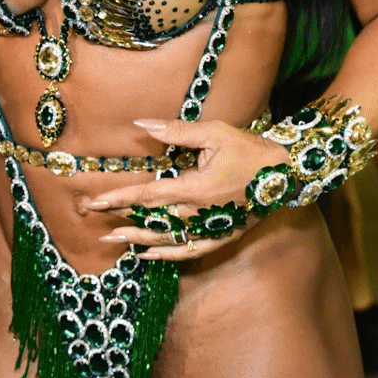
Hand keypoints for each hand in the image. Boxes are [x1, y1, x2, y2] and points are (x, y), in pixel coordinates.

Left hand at [78, 118, 288, 261]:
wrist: (288, 173)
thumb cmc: (250, 149)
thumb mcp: (213, 133)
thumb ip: (176, 131)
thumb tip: (142, 123)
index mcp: (195, 189)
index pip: (147, 196)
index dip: (118, 198)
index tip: (94, 202)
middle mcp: (200, 214)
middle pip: (152, 220)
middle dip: (119, 219)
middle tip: (89, 216)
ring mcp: (211, 228)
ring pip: (168, 238)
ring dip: (137, 239)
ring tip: (112, 240)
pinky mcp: (223, 235)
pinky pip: (191, 250)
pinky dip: (169, 254)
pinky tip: (150, 254)